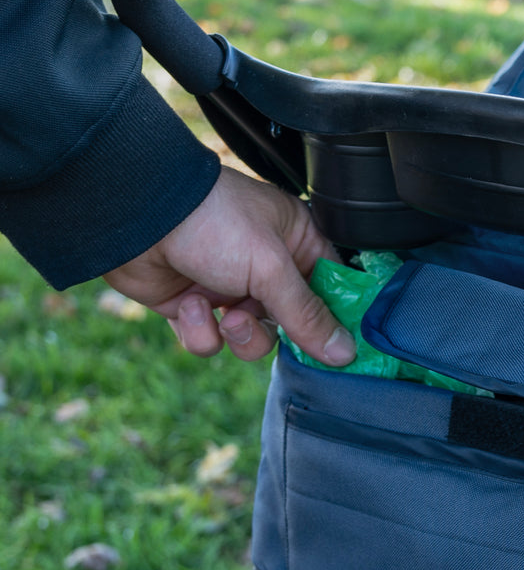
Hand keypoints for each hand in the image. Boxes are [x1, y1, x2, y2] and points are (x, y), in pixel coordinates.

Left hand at [102, 165, 355, 364]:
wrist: (133, 218)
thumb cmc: (209, 220)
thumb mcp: (270, 267)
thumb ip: (307, 314)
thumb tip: (344, 351)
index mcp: (296, 241)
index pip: (332, 289)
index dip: (336, 320)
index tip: (339, 348)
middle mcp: (267, 267)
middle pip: (293, 324)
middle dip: (272, 330)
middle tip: (252, 318)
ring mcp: (231, 288)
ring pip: (253, 340)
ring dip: (236, 335)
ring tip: (220, 314)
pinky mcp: (196, 307)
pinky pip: (212, 341)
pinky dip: (199, 331)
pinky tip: (187, 304)